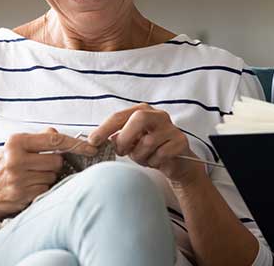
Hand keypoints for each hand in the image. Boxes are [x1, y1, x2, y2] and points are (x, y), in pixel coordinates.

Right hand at [0, 128, 96, 221]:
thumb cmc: (4, 166)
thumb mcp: (17, 146)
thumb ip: (40, 138)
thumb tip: (59, 134)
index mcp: (16, 142)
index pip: (55, 140)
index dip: (76, 144)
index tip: (92, 148)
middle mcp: (15, 159)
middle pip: (57, 160)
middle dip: (53, 164)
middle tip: (38, 166)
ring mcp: (19, 179)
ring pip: (53, 176)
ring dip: (47, 177)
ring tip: (31, 177)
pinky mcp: (22, 195)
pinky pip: (47, 189)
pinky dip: (42, 188)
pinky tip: (28, 187)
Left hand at [89, 104, 204, 186]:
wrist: (177, 161)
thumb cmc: (150, 149)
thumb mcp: (132, 141)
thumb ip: (118, 137)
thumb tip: (99, 141)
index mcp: (143, 111)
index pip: (120, 116)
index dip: (105, 128)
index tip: (93, 141)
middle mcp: (158, 115)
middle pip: (138, 119)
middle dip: (126, 138)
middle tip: (122, 152)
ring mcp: (171, 128)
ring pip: (148, 142)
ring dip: (141, 156)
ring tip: (144, 158)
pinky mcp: (180, 141)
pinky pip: (160, 154)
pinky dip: (154, 162)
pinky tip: (156, 161)